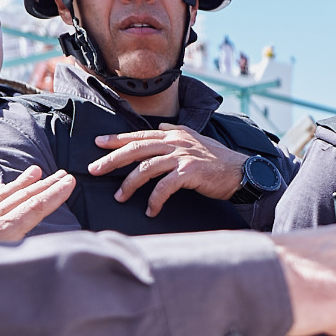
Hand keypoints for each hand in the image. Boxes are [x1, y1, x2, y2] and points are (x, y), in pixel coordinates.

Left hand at [0, 165, 75, 243]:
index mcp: (1, 234)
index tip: (68, 183)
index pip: (34, 208)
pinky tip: (4, 187)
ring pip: (4, 194)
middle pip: (23, 197)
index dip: (54, 194)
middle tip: (62, 175)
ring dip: (24, 182)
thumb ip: (19, 253)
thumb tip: (40, 248)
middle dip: (46, 185)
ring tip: (37, 171)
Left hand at [92, 124, 244, 214]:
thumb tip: (159, 125)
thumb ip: (176, 132)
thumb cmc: (218, 160)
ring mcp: (182, 156)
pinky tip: (150, 210)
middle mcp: (175, 142)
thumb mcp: (196, 139)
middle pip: (136, 148)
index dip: (117, 139)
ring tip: (119, 197)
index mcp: (174, 134)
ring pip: (146, 167)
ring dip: (130, 184)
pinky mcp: (189, 173)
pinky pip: (164, 187)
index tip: (98, 143)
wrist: (242, 171)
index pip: (139, 134)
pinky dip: (154, 200)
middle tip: (94, 169)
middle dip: (112, 159)